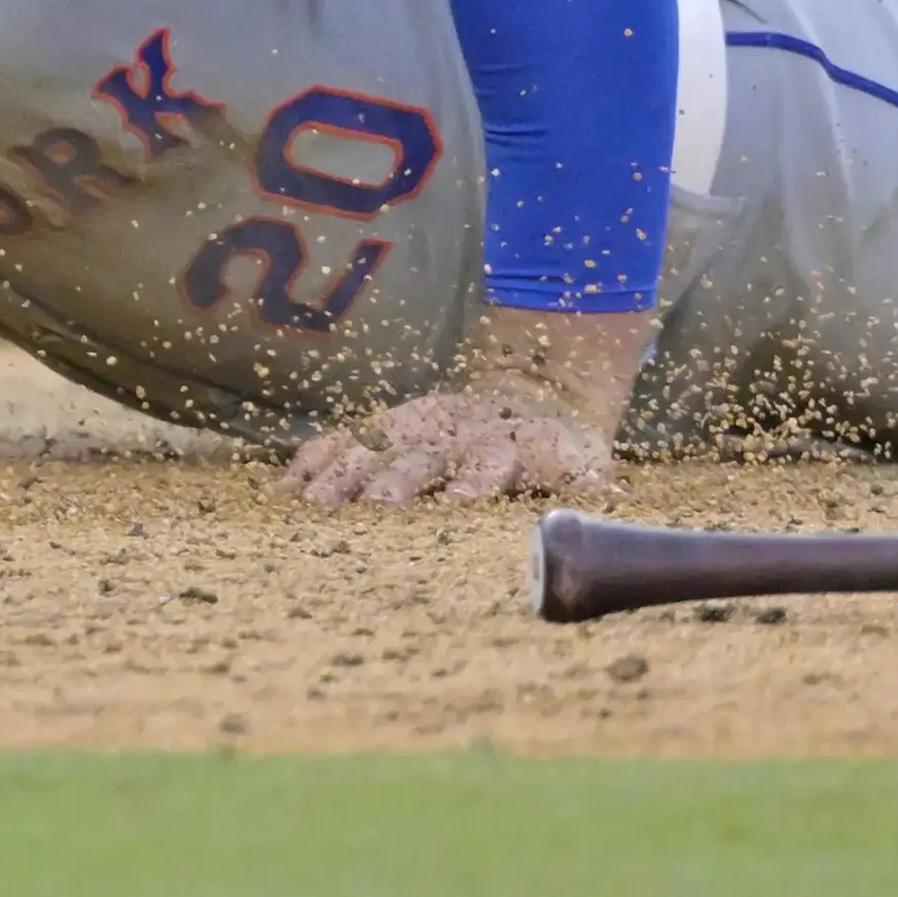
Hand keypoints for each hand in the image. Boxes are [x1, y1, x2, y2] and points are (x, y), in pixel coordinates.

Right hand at [287, 379, 619, 504]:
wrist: (535, 386)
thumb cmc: (560, 448)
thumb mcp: (588, 463)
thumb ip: (592, 488)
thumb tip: (612, 504)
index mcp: (508, 447)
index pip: (489, 464)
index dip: (475, 483)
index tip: (458, 505)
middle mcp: (456, 434)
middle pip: (422, 457)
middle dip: (397, 482)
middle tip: (374, 509)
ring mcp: (417, 428)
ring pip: (375, 449)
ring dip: (345, 477)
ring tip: (313, 509)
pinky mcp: (388, 428)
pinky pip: (344, 442)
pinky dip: (315, 463)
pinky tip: (285, 491)